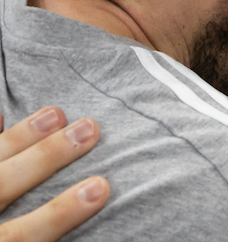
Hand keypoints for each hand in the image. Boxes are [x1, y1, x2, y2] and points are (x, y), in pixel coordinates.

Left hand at [0, 108, 109, 239]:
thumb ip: (38, 236)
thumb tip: (90, 232)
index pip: (19, 234)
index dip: (58, 213)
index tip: (100, 188)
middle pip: (3, 185)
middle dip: (45, 157)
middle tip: (88, 130)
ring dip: (19, 137)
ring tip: (56, 114)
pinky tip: (3, 116)